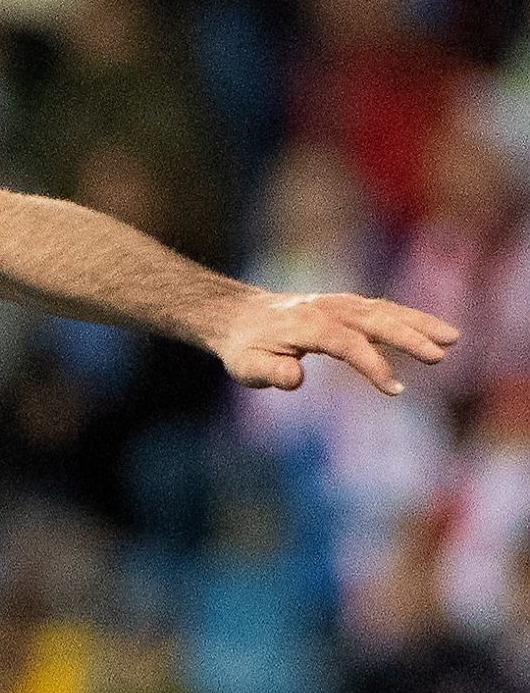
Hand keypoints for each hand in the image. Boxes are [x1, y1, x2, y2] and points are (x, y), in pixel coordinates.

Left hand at [210, 290, 458, 395]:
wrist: (239, 316)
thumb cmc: (245, 347)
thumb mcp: (247, 366)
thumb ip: (270, 373)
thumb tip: (294, 379)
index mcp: (305, 325)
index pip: (346, 344)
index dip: (371, 364)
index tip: (394, 389)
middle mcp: (326, 308)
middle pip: (373, 319)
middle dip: (408, 336)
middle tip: (439, 356)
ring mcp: (338, 303)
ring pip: (384, 310)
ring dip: (418, 323)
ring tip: (453, 338)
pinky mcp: (346, 305)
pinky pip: (382, 309)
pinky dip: (408, 318)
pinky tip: (433, 331)